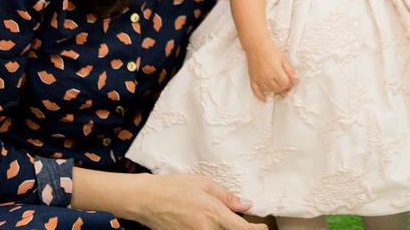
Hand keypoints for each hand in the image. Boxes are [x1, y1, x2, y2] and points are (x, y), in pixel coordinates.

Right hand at [134, 173, 257, 229]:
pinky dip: (210, 228)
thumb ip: (227, 197)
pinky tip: (206, 220)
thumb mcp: (204, 184)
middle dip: (239, 228)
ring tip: (222, 218)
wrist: (146, 200)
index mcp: (212, 213)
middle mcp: (205, 229)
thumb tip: (246, 204)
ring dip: (224, 227)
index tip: (263, 227)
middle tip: (247, 223)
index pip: (241, 229)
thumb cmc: (173, 188)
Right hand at [246, 41, 297, 101]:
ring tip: (279, 87)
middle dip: (283, 88)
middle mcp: (266, 76)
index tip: (291, 83)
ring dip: (275, 90)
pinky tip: (265, 99)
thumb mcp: (283, 58)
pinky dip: (260, 96)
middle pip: (277, 88)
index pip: (284, 83)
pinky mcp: (252, 78)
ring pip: (268, 90)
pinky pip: (255, 90)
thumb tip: (295, 78)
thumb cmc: (270, 50)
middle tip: (286, 85)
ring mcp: (258, 78)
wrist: (256, 45)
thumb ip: (289, 69)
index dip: (289, 84)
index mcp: (275, 71)